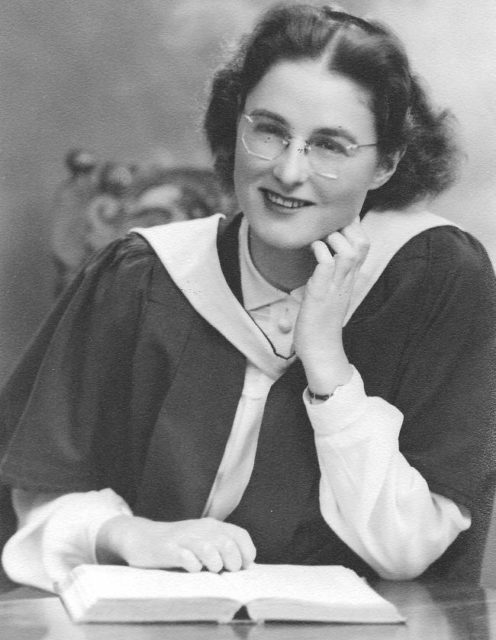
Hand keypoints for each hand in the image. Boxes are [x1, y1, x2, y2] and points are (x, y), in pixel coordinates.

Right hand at [96, 515, 256, 572]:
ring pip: (208, 549)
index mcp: (212, 526)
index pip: (240, 535)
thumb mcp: (203, 541)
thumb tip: (247, 566)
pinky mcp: (167, 550)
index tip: (242, 567)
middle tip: (225, 570)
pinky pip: (185, 558)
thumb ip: (223, 548)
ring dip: (214, 563)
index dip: (246, 553)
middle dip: (232, 562)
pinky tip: (192, 569)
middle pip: (227, 544)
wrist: (142, 537)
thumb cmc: (178, 545)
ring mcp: (183, 539)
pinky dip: (193, 566)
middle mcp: (200, 529)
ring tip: (210, 569)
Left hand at [294, 216, 368, 393]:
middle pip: (363, 243)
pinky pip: (327, 264)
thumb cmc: (321, 322)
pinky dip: (320, 251)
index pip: (363, 244)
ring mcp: (336, 286)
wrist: (321, 350)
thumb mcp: (330, 292)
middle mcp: (347, 280)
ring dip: (334, 237)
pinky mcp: (321, 292)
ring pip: (349, 250)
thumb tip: (322, 258)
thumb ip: (330, 275)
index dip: (354, 227)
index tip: (335, 220)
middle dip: (347, 226)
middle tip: (326, 226)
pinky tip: (311, 249)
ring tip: (320, 238)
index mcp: (350, 278)